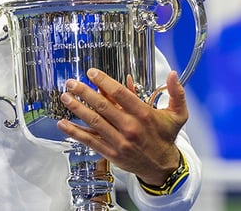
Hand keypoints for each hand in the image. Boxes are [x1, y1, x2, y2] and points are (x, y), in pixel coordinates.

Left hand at [56, 68, 186, 185]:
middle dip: (84, 92)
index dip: (104, 81)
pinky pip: (90, 141)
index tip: (91, 73)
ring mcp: (119, 141)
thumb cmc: (166, 137)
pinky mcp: (111, 153)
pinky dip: (75, 132)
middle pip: (102, 106)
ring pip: (94, 122)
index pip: (120, 93)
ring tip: (65, 97)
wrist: (163, 167)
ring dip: (77, 108)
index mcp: (144, 114)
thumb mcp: (177, 114)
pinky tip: (63, 124)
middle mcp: (130, 127)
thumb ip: (176, 93)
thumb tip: (172, 74)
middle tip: (71, 83)